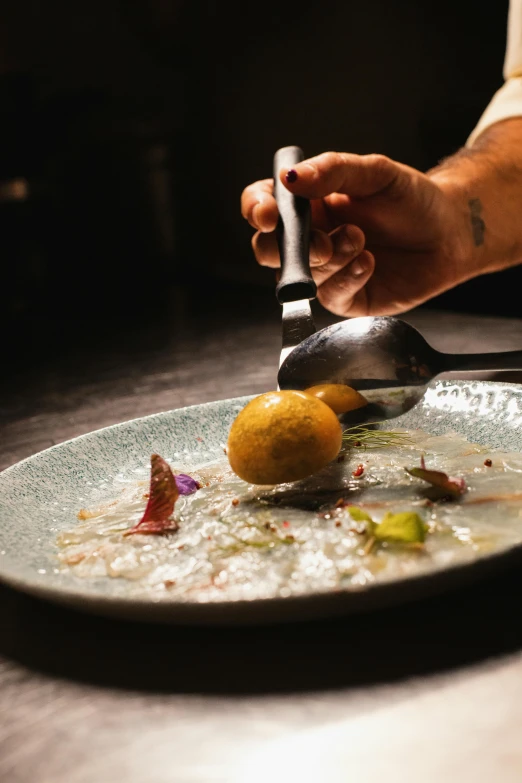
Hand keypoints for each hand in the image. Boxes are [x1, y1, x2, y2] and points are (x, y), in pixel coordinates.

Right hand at [241, 151, 474, 315]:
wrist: (450, 232)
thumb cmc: (411, 199)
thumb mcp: (375, 172)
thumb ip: (332, 170)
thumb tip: (289, 178)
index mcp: (306, 204)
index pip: (261, 205)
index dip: (256, 210)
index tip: (269, 214)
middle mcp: (309, 239)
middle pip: (267, 249)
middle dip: (288, 248)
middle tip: (321, 241)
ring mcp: (325, 271)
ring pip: (302, 274)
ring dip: (332, 257)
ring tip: (361, 240)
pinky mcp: (345, 298)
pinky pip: (330, 295)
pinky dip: (348, 277)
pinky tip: (369, 263)